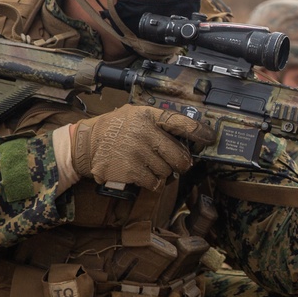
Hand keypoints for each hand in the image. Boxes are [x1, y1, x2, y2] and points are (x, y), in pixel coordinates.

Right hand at [71, 105, 215, 190]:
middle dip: (182, 163)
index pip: (180, 122)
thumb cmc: (116, 129)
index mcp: (148, 116)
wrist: (87, 144)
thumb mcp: (135, 114)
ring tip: (150, 165)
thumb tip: (188, 135)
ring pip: (167, 171)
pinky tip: (143, 174)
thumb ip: (158, 122)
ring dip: (163, 172)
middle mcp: (144, 132)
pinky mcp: (131, 170)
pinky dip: (152, 182)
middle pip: (180, 155)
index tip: (210, 138)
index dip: (198, 131)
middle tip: (179, 164)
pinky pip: (154, 182)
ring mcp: (137, 152)